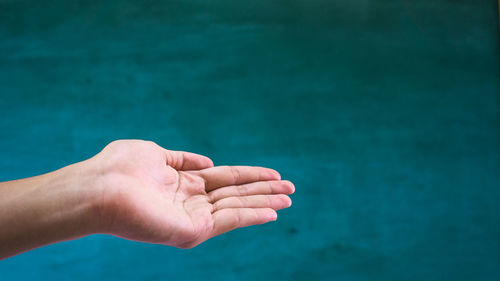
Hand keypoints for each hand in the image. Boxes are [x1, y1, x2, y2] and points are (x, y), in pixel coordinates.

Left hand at [90, 140, 293, 247]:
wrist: (99, 187)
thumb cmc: (119, 167)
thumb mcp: (156, 154)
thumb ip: (183, 160)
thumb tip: (208, 162)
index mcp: (184, 183)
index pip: (226, 179)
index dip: (250, 175)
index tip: (274, 173)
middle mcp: (191, 202)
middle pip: (236, 193)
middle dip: (264, 190)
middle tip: (292, 188)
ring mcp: (192, 218)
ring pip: (237, 207)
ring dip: (264, 203)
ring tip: (289, 199)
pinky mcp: (191, 231)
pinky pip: (228, 221)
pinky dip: (252, 216)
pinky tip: (272, 212)